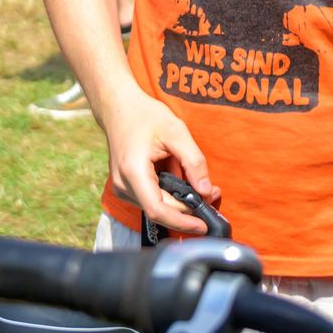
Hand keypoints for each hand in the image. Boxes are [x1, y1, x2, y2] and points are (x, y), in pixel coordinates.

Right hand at [103, 90, 219, 234]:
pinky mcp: (126, 187)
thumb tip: (206, 191)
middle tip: (213, 195)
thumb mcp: (176, 132)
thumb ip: (194, 162)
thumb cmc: (145, 116)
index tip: (203, 226)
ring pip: (157, 207)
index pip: (158, 210)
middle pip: (160, 211)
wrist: (118, 107)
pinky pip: (151, 199)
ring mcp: (122, 188)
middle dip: (188, 209)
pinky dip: (170, 196)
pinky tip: (183, 183)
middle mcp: (123, 185)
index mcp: (133, 171)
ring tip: (202, 187)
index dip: (182, 222)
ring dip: (180, 203)